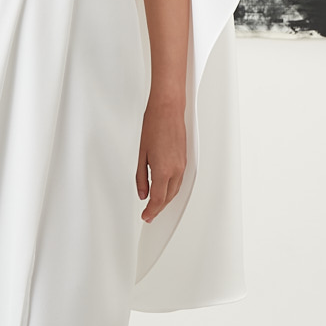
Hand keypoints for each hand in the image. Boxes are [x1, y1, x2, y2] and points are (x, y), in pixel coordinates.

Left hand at [135, 92, 185, 222]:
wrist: (168, 109)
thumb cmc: (154, 125)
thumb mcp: (141, 154)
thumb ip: (140, 177)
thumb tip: (142, 192)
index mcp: (162, 170)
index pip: (157, 200)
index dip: (151, 211)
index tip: (145, 216)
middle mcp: (175, 170)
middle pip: (167, 198)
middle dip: (158, 208)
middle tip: (148, 214)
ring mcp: (182, 165)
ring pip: (175, 190)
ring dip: (165, 200)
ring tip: (154, 205)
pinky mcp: (185, 160)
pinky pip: (179, 181)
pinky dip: (171, 189)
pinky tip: (164, 190)